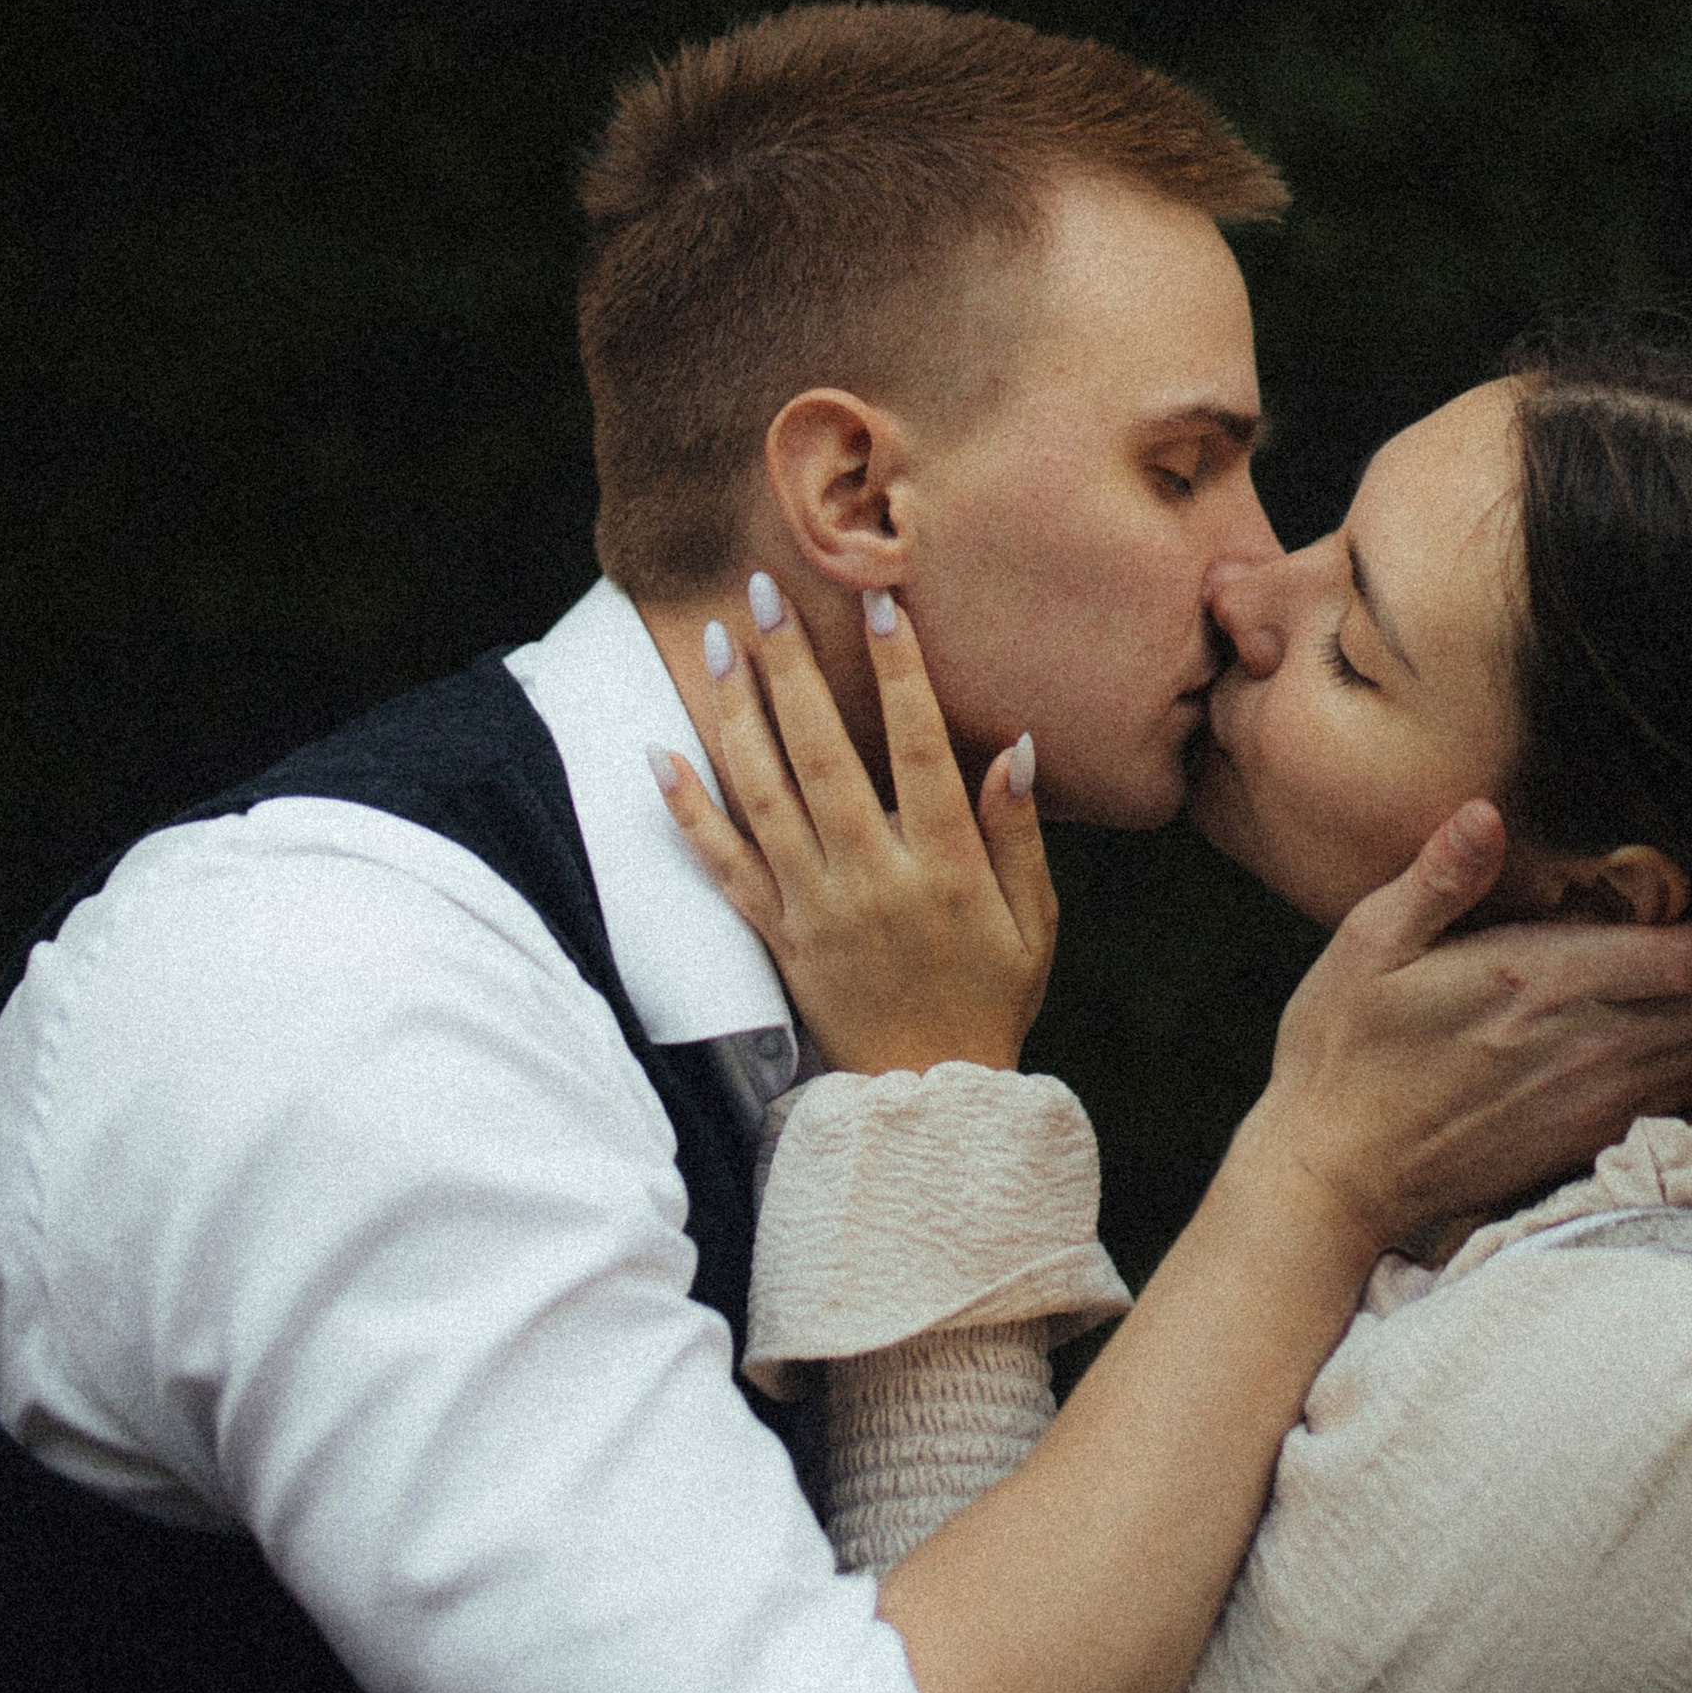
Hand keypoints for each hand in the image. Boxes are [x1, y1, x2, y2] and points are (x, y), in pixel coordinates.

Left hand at [654, 580, 1057, 1073]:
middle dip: (793, 667)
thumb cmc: (991, 998)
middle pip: (822, 756)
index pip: (918, 750)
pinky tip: (657, 755)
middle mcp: (869, 880)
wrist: (926, 1102)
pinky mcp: (773, 937)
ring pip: (762, 796)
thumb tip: (1016, 744)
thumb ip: (1018, 834)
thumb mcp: (1034, 923)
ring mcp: (812, 908)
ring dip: (735, 713)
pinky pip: (719, 867)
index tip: (882, 604)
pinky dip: (685, 811)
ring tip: (719, 641)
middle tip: (766, 590)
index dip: (901, 675)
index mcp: (942, 869)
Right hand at [1240, 802, 1691, 1256]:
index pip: (1686, 960)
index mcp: (1539, 985)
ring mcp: (1591, 1100)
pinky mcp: (1584, 1138)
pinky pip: (1681, 1093)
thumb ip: (1438, 879)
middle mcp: (1583, 1046)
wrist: (1333, 1178)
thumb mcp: (1367, 946)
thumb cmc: (1342, 1054)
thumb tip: (1485, 813)